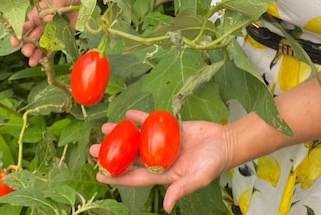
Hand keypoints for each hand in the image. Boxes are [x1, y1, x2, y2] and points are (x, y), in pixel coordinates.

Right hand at [12, 0, 79, 65]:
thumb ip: (53, 7)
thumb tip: (47, 18)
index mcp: (38, 12)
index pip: (26, 23)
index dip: (19, 32)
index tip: (15, 41)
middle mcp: (43, 23)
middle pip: (32, 36)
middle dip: (28, 45)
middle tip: (26, 52)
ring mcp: (52, 31)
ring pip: (41, 44)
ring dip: (36, 53)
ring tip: (33, 62)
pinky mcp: (62, 36)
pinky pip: (54, 46)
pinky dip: (48, 54)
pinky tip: (44, 60)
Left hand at [90, 110, 231, 212]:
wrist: (227, 142)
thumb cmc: (215, 163)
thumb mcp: (198, 178)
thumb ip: (181, 189)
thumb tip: (166, 206)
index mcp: (164, 174)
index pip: (135, 176)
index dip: (117, 177)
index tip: (99, 174)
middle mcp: (160, 159)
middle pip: (131, 157)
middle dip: (112, 154)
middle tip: (93, 149)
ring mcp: (164, 143)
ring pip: (137, 139)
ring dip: (122, 134)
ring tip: (105, 129)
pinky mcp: (170, 129)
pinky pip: (152, 123)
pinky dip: (140, 118)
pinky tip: (128, 114)